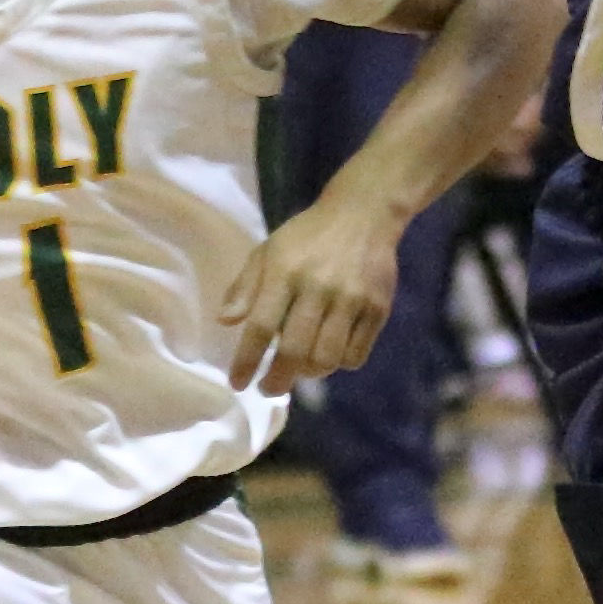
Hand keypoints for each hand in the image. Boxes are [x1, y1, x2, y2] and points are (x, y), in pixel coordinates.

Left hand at [218, 196, 399, 393]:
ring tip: (298, 371)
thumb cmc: (308, 236)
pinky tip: (329, 355)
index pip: (260, 327)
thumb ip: (245, 286)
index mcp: (285, 271)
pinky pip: (356, 355)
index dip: (247, 361)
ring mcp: (352, 299)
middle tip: (268, 389)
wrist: (364, 214)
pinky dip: (338, 364)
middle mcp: (319, 287)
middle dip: (277, 380)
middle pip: (294, 351)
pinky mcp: (378, 308)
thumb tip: (224, 322)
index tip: (237, 383)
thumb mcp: (269, 250)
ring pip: (327, 358)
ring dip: (308, 374)